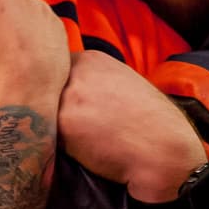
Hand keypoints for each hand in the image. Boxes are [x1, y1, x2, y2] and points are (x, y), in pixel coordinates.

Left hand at [57, 51, 203, 201]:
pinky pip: (48, 133)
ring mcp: (69, 96)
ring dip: (53, 125)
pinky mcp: (65, 124)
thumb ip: (94, 79)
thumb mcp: (123, 83)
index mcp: (93, 59)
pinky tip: (82, 149)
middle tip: (76, 125)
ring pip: (44, 110)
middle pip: (46, 87)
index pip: (57, 68)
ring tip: (82, 138)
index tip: (69, 104)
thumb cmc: (149, 122)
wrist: (163, 150)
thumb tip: (69, 86)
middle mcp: (77, 72)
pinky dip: (59, 143)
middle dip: (53, 105)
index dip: (59, 88)